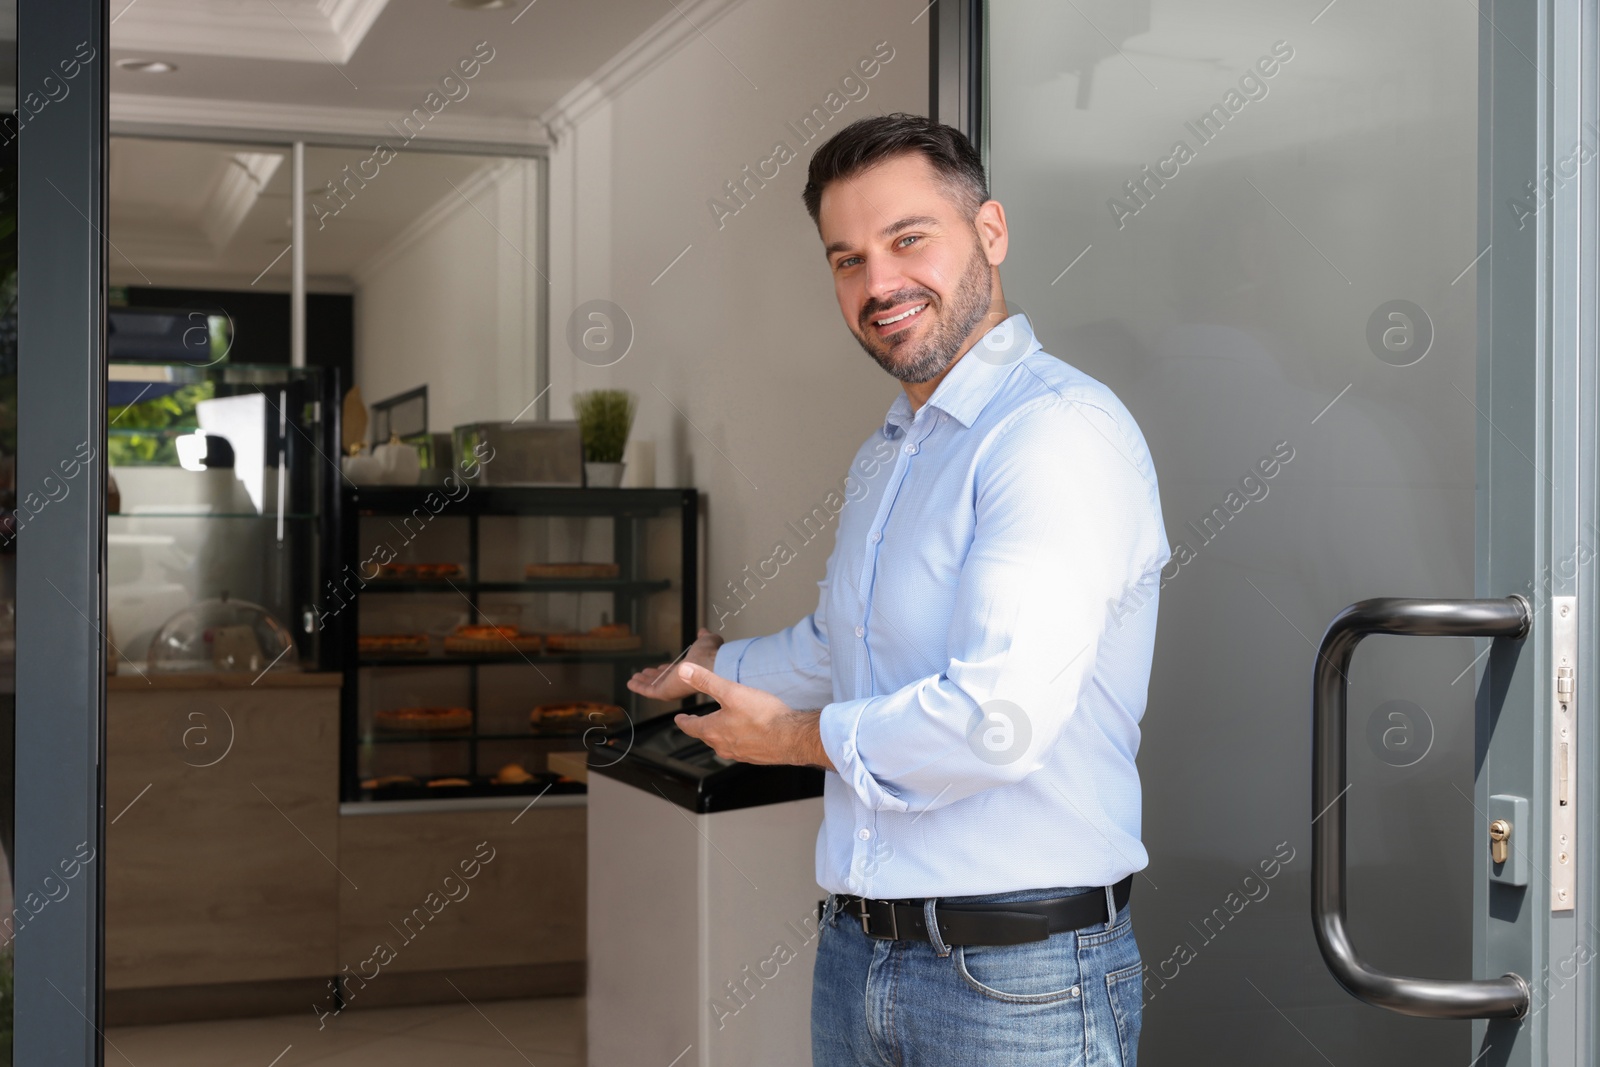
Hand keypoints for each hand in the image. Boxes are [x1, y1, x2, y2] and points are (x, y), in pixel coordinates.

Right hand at [626, 627, 723, 700]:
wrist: (711, 664)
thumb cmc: (711, 654)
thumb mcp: (706, 641)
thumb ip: (704, 638)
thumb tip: (703, 631)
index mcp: (691, 670)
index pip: (676, 672)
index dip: (667, 669)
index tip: (660, 667)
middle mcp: (681, 680)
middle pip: (663, 680)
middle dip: (653, 677)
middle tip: (643, 673)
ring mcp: (673, 687)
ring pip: (654, 686)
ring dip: (643, 682)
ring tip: (634, 678)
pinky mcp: (665, 692)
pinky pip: (648, 691)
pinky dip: (638, 687)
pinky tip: (630, 683)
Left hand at [671, 662, 833, 769]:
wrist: (791, 737)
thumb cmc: (763, 716)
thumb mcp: (731, 691)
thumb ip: (705, 680)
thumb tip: (683, 671)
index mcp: (713, 730)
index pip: (691, 727)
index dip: (683, 721)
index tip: (680, 719)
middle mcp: (723, 745)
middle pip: (706, 736)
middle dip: (700, 728)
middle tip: (698, 722)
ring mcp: (739, 753)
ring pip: (722, 744)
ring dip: (718, 735)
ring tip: (721, 727)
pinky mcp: (754, 756)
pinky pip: (739, 748)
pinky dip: (736, 740)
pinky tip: (745, 734)